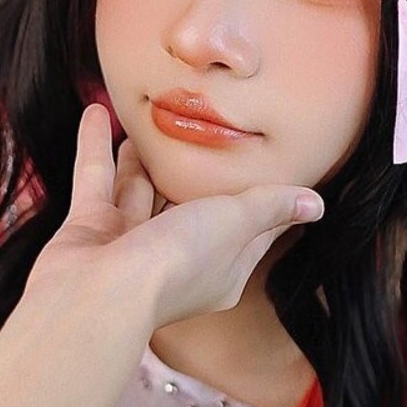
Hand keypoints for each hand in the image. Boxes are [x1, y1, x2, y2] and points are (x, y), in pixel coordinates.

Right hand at [25, 103, 323, 325]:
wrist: (98, 294)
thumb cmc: (175, 261)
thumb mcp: (237, 223)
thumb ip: (271, 206)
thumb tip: (315, 205)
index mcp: (221, 268)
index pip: (247, 228)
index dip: (259, 200)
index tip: (268, 168)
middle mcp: (175, 259)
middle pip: (190, 207)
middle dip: (192, 174)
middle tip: (201, 132)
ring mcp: (130, 245)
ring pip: (140, 191)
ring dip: (141, 160)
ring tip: (148, 124)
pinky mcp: (91, 230)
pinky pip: (96, 179)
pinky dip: (95, 146)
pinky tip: (97, 112)